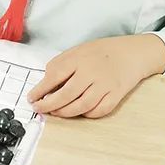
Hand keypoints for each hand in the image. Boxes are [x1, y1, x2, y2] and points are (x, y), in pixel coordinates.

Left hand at [27, 34, 164, 118]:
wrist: (133, 52)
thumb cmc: (102, 51)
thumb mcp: (79, 50)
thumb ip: (62, 63)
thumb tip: (45, 82)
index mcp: (80, 58)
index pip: (54, 75)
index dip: (40, 89)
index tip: (31, 98)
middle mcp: (92, 72)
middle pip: (66, 95)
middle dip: (48, 106)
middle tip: (39, 109)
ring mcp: (105, 85)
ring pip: (81, 107)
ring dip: (64, 113)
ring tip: (55, 112)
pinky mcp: (117, 95)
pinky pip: (98, 111)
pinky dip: (86, 115)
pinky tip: (78, 112)